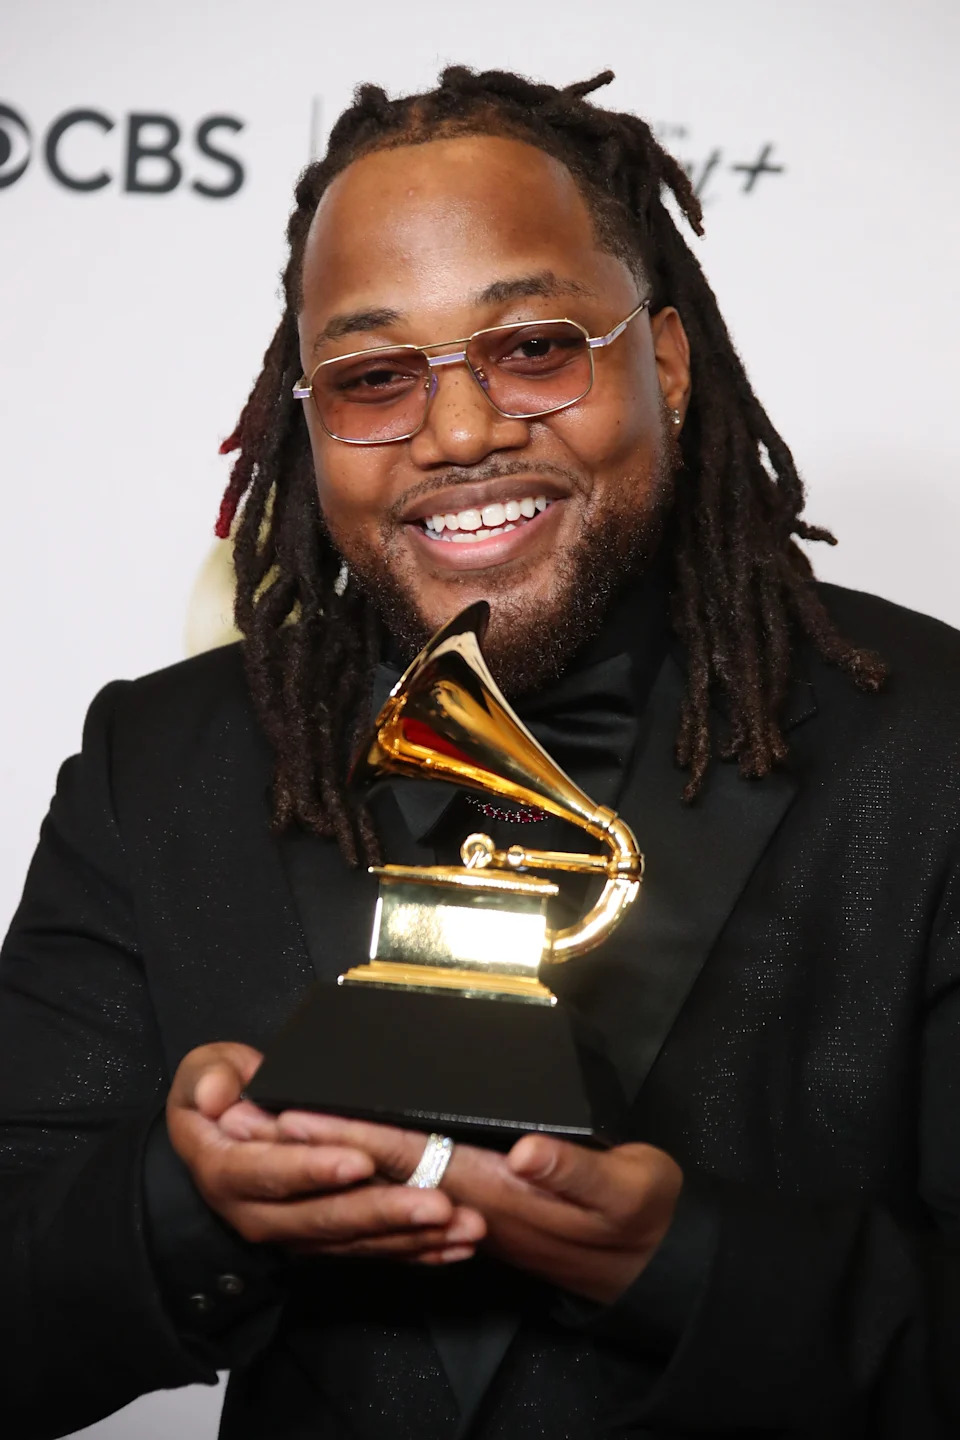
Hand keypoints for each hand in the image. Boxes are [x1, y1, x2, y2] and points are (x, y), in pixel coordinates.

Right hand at [166, 1043, 485, 1263]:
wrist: (218, 1138)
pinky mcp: (323, 1241)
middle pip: (324, 1218)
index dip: (314, 1169)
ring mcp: (293, 1233)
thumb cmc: (218, 1096)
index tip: (359, 1161)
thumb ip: (208, 1079)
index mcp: (226, 1171)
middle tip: (437, 1203)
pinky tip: (456, 1245)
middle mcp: (258, 1213)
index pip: (270, 1174)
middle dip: (384, 1211)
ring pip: (355, 1241)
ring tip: (462, 1225)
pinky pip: (370, 1251)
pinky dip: (416, 1250)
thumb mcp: (203, 1075)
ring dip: (412, 1237)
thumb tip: (218, 1098)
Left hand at [274, 1111, 682, 1304]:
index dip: (350, 1133)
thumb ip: (574, 1172)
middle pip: (378, 1166)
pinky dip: (369, 1169)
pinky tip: (345, 1156)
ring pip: (384, 1177)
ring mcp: (469, 1209)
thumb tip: (526, 1153)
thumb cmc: (639, 1218)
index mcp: (494, 1190)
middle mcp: (469, 1201)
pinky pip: (408, 1187)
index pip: (407, 1155)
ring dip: (328, 1155)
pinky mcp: (476, 1209)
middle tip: (253, 1119)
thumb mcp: (623, 1190)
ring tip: (277, 1131)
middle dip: (315, 1143)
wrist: (651, 1261)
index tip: (297, 1113)